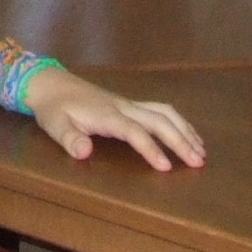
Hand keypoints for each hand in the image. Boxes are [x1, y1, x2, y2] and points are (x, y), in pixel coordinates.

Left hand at [28, 68, 205, 170]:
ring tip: (201, 151)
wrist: (51, 82)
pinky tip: (188, 134)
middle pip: (158, 120)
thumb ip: (69, 139)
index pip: (134, 132)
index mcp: (106, 115)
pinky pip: (160, 109)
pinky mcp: (129, 104)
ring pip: (164, 112)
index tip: (166, 168)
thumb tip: (84, 152)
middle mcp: (122, 107)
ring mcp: (128, 103)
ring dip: (184, 130)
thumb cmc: (53, 108)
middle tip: (198, 163)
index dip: (150, 149)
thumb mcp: (54, 125)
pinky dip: (178, 121)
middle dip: (180, 141)